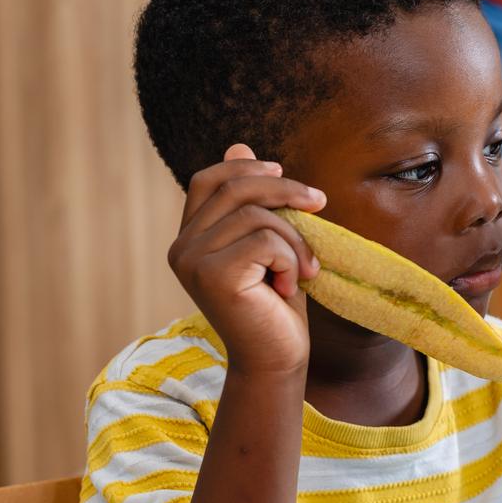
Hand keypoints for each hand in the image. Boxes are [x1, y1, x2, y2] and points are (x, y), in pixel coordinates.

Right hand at [167, 143, 324, 374]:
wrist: (277, 359)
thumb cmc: (276, 304)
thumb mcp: (268, 244)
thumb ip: (251, 202)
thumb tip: (237, 143)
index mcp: (189, 237)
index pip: (208, 179)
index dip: (245, 167)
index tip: (283, 171)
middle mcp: (181, 247)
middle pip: (236, 188)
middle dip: (286, 190)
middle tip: (320, 204)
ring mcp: (192, 261)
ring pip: (257, 216)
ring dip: (295, 239)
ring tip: (303, 270)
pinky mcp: (212, 275)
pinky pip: (266, 240)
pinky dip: (291, 259)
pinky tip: (289, 287)